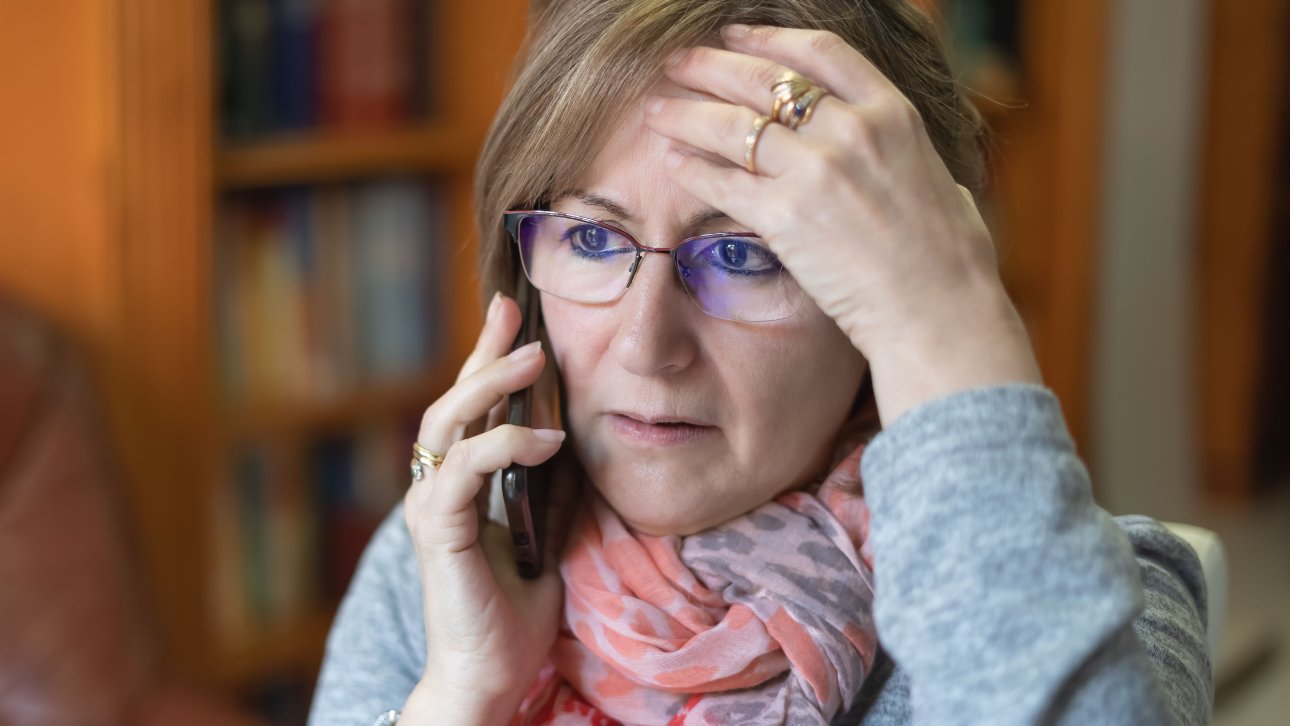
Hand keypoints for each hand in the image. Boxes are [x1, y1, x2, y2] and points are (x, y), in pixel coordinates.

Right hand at [401, 292, 575, 722]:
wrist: (489, 675)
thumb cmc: (515, 612)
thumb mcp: (547, 533)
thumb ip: (550, 487)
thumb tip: (579, 438)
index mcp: (461, 486)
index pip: (473, 410)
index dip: (489, 361)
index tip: (514, 315)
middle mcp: (438, 488)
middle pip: (452, 401)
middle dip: (483, 352)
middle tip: (513, 311)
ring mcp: (431, 506)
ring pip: (448, 422)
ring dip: (491, 383)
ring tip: (535, 356)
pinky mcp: (438, 530)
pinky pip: (466, 470)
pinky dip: (504, 446)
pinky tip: (546, 438)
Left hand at [644, 25, 1040, 422]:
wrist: (938, 311)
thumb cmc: (952, 261)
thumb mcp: (943, 182)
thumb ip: (909, 159)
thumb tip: (903, 158)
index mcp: (891, 114)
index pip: (819, 54)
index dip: (768, 39)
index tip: (735, 35)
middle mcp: (851, 131)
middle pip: (763, 81)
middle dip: (711, 67)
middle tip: (677, 64)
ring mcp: (816, 171)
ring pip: (731, 127)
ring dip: (687, 114)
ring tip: (656, 111)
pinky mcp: (786, 217)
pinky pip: (724, 183)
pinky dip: (693, 171)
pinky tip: (673, 165)